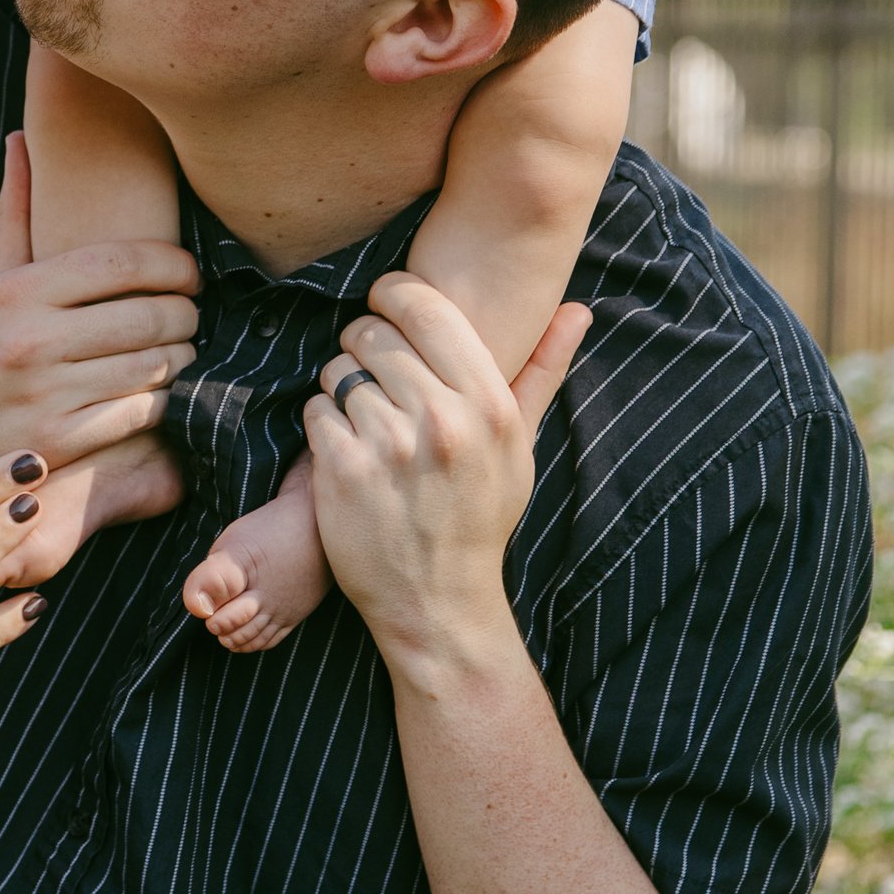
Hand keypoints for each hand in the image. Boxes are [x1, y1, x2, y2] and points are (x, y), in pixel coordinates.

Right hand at [0, 133, 197, 479]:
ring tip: (182, 350)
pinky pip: (142, 412)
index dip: (173, 263)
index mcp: (16, 292)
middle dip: (186, 313)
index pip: (121, 262)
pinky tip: (158, 389)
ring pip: (154, 365)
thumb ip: (17, 213)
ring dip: (182, 356)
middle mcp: (30, 340)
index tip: (189, 272)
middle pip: (149, 315)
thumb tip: (20, 138)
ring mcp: (47, 395)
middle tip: (191, 314)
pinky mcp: (62, 441)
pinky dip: (163, 399)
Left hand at [305, 275, 590, 677]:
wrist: (437, 598)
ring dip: (342, 385)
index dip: (395, 294)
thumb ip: (541, 370)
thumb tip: (577, 308)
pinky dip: (323, 422)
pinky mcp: (342, 469)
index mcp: (488, 405)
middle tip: (372, 370)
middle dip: (364, 343)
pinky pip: (316, 409)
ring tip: (365, 418)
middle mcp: (442, 420)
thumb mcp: (520, 444)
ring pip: (339, 369)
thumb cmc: (479, 514)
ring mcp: (390, 445)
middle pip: (373, 333)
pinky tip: (346, 448)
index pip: (426, 308)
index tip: (387, 303)